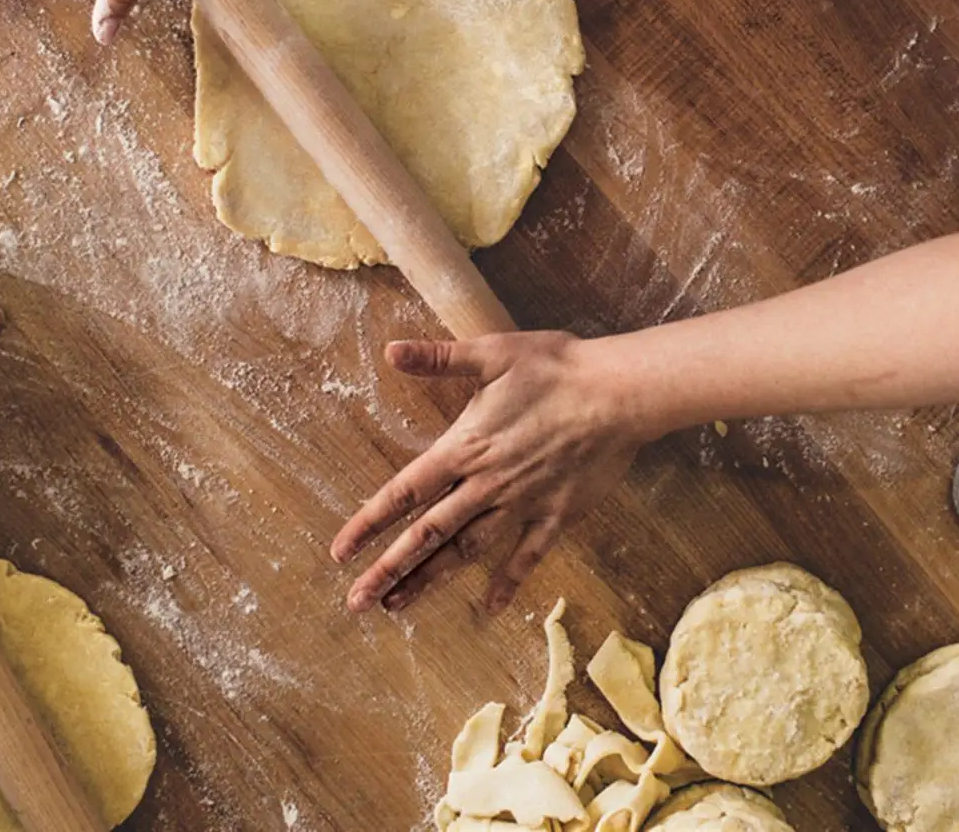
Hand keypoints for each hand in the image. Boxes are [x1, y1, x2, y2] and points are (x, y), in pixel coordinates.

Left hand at [331, 331, 653, 615]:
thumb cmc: (554, 367)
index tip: (340, 552)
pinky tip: (488, 609)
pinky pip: (526, 556)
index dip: (369, 522)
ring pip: (467, 550)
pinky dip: (506, 583)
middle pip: (428, 534)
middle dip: (389, 569)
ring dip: (431, 580)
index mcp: (465, 446)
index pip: (406, 491)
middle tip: (355, 602)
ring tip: (398, 607)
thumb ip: (437, 358)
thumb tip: (391, 350)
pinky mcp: (557, 514)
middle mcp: (486, 483)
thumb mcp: (491, 352)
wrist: (618, 393)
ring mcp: (522, 503)